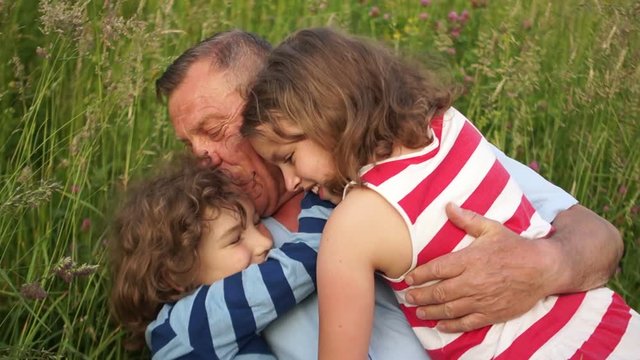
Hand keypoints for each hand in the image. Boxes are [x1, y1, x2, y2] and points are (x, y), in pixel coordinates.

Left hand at [404, 203, 555, 332]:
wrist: (544, 269)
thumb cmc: (516, 247)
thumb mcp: (491, 228)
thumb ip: (467, 219)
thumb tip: (448, 206)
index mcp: (470, 260)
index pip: (437, 269)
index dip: (420, 275)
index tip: (408, 278)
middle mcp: (473, 282)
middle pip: (439, 292)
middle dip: (419, 295)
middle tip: (407, 297)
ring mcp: (482, 300)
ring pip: (449, 309)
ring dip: (430, 311)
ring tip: (418, 310)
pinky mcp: (492, 313)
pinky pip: (467, 323)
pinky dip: (451, 325)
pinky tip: (440, 325)